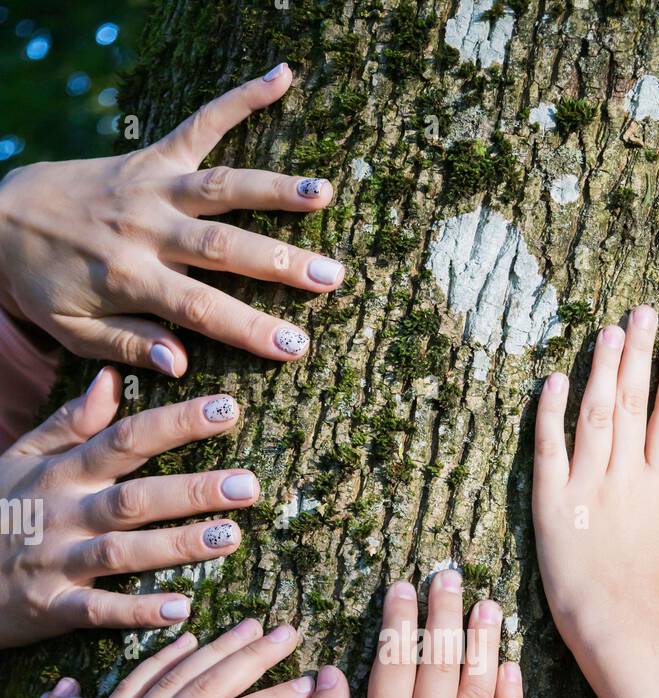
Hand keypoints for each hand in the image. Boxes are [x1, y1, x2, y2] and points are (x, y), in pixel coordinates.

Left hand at [0, 66, 341, 374]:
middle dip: (280, 262)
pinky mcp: (150, 156)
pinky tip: (282, 78)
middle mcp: (145, 228)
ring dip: (275, 189)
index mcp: (128, 278)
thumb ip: (125, 347)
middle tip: (331, 277)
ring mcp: (151, 187)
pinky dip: (240, 98)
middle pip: (221, 247)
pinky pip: (200, 122)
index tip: (295, 346)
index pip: (200, 308)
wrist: (0, 220)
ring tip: (323, 193)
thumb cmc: (45, 286)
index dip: (250, 328)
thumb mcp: (72, 332)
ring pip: (221, 187)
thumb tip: (179, 365)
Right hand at [0, 366, 259, 646]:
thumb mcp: (21, 458)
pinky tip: (182, 609)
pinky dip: (138, 611)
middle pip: (135, 497)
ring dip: (177, 546)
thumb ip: (70, 422)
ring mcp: (57, 562)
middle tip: (249, 485)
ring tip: (231, 537)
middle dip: (193, 491)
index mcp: (62, 473)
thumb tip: (113, 378)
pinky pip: (99, 611)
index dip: (177, 423)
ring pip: (123, 552)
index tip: (229, 409)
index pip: (126, 439)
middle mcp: (64, 514)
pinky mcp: (51, 607)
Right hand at [293, 574, 522, 697]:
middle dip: (445, 613)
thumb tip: (330, 671)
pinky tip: (512, 668)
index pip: (394, 659)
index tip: (406, 585)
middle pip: (439, 662)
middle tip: (451, 575)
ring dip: (483, 643)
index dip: (400, 617)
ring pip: (477, 689)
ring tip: (489, 607)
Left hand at [532, 305, 658, 653]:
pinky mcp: (553, 504)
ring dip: (603, 370)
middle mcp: (627, 478)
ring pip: (598, 415)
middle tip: (642, 312)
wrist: (618, 627)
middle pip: (636, 403)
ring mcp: (589, 488)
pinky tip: (554, 380)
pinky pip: (550, 449)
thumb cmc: (657, 592)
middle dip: (640, 353)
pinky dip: (551, 413)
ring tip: (610, 332)